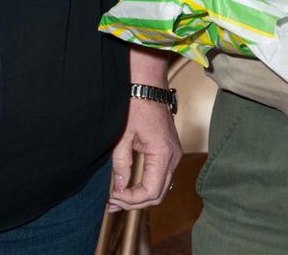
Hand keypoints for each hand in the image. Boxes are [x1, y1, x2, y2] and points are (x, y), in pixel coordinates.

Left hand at [107, 98, 182, 212]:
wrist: (147, 85)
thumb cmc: (135, 104)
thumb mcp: (122, 136)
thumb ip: (121, 164)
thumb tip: (119, 188)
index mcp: (163, 153)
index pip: (150, 191)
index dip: (131, 199)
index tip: (113, 196)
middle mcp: (173, 156)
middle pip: (158, 194)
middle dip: (135, 202)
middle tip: (113, 202)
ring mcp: (174, 154)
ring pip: (161, 188)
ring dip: (141, 196)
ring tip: (119, 198)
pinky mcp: (170, 151)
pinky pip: (161, 176)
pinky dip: (147, 185)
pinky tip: (130, 187)